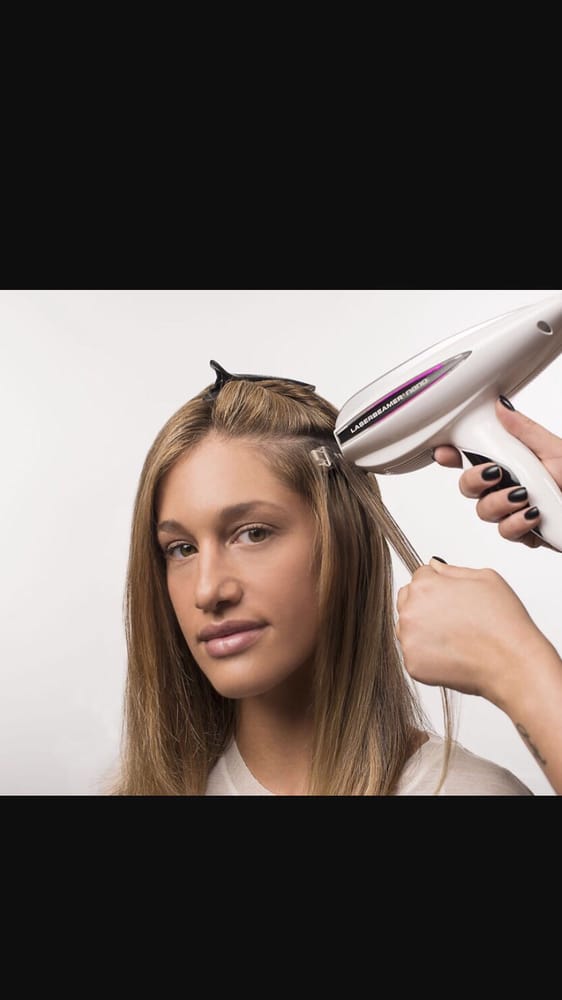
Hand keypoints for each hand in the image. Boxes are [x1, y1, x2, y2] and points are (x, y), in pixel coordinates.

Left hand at [396, 559, 546, 706]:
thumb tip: (434, 566)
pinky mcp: (412, 664)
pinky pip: (414, 653)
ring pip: (407, 628)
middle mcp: (410, 611)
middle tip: (454, 618)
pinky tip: (452, 653)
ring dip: (423, 629)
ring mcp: (408, 639)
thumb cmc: (502, 622)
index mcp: (425, 586)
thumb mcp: (485, 578)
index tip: (452, 598)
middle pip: (408, 600)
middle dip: (425, 605)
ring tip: (455, 637)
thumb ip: (452, 570)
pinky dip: (428, 654)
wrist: (511, 663)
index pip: (420, 577)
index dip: (439, 586)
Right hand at [433, 399, 561, 548]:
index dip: (451, 454)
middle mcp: (507, 485)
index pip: (471, 456)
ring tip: (523, 495)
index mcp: (511, 461)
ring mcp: (512, 510)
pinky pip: (505, 531)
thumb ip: (525, 430)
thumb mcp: (554, 449)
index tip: (444, 451)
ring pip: (484, 511)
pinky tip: (533, 514)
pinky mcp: (523, 532)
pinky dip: (518, 522)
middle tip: (494, 473)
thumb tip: (501, 407)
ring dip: (500, 503)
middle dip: (474, 480)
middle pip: (468, 486)